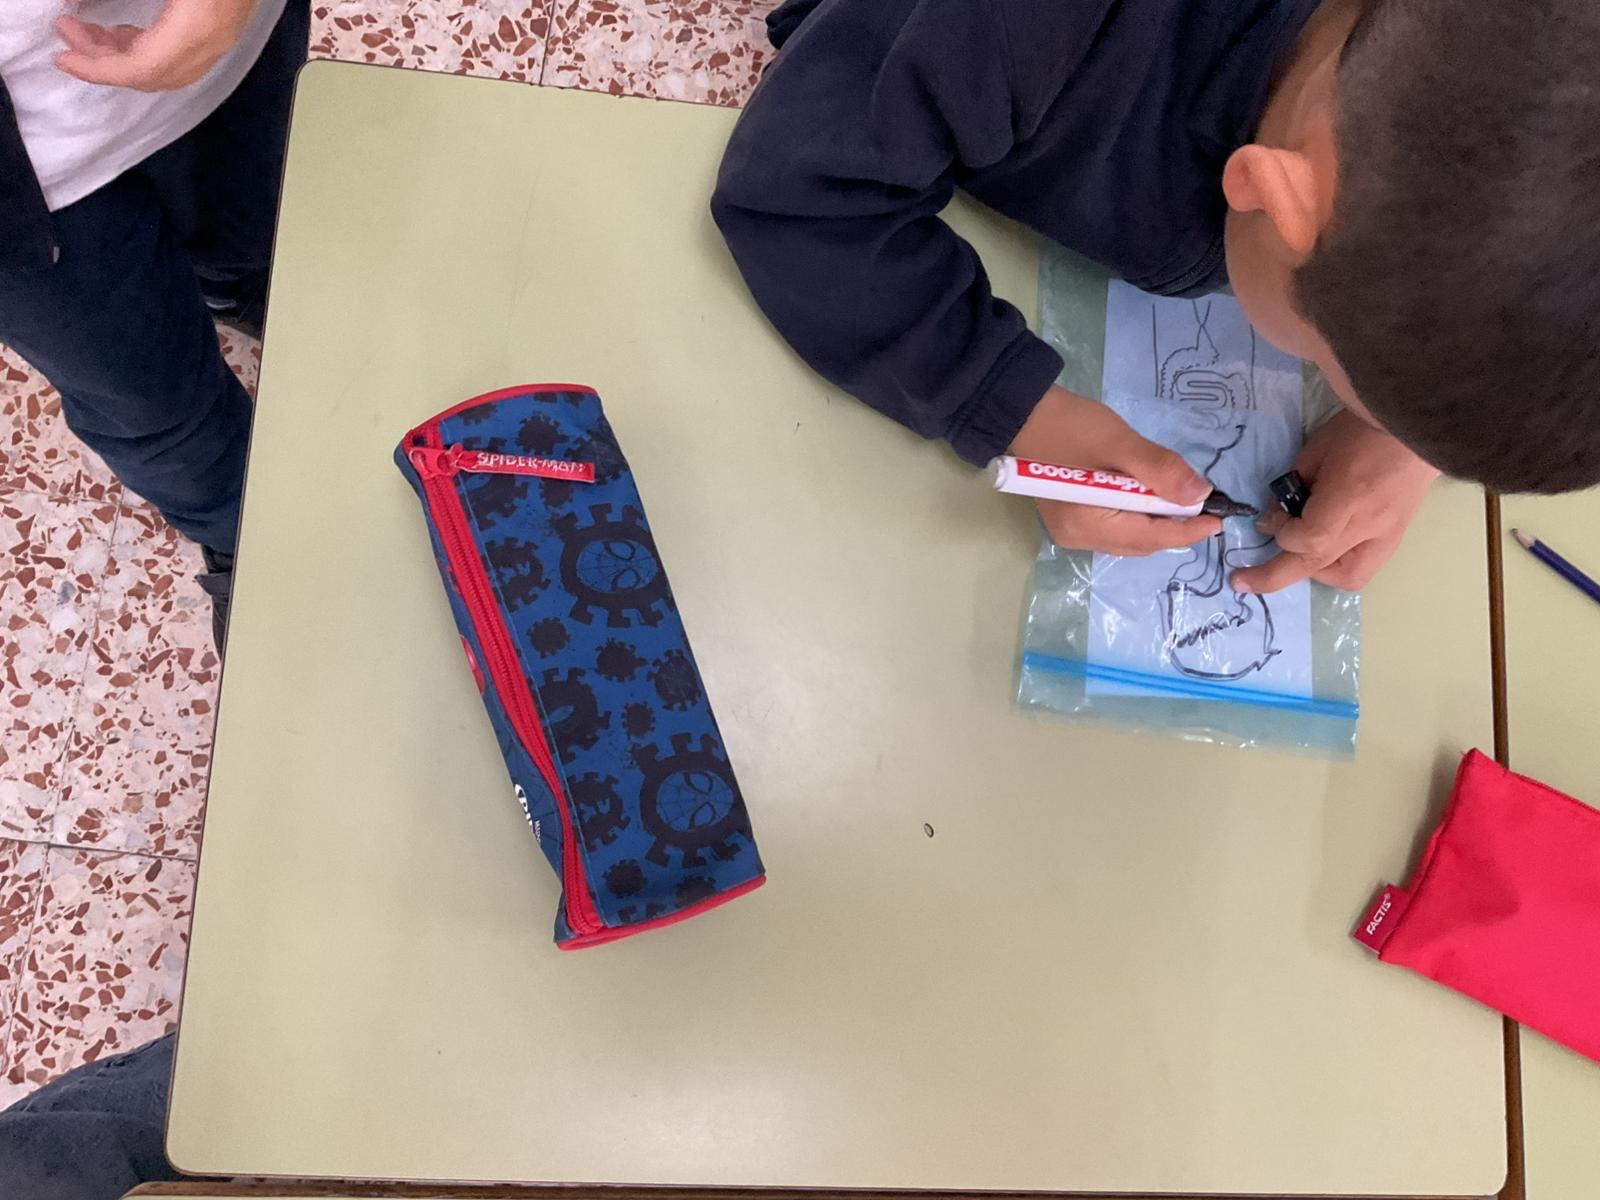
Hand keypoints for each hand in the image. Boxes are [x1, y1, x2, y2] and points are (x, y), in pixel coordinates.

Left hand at [56, 0, 259, 90]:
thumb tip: (73, 1)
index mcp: (197, 25)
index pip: (143, 68)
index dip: (99, 69)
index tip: (64, 57)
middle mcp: (212, 41)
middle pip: (155, 77)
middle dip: (106, 63)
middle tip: (68, 34)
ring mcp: (221, 38)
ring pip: (168, 72)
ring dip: (124, 59)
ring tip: (89, 32)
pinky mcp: (222, 29)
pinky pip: (180, 58)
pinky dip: (146, 53)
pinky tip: (125, 31)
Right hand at [1009, 385, 1222, 555]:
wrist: (1024, 412)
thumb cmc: (1071, 425)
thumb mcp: (1120, 442)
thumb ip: (1161, 470)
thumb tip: (1200, 495)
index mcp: (1088, 523)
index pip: (1150, 538)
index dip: (1188, 530)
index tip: (1219, 518)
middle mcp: (1079, 538)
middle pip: (1141, 544)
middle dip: (1174, 527)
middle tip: (1200, 501)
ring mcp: (1072, 532)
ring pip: (1130, 540)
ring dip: (1157, 523)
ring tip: (1176, 497)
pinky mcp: (1071, 521)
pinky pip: (1115, 531)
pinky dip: (1138, 519)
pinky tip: (1147, 497)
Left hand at [1232, 409, 1438, 593]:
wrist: (1415, 424)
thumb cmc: (1361, 431)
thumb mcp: (1315, 452)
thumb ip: (1292, 488)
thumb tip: (1276, 518)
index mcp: (1349, 497)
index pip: (1307, 538)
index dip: (1281, 533)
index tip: (1269, 518)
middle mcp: (1369, 524)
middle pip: (1317, 564)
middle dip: (1272, 576)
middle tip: (1242, 581)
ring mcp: (1388, 535)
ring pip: (1347, 578)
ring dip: (1315, 572)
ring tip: (1299, 554)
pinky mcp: (1397, 537)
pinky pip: (1365, 569)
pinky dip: (1339, 568)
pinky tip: (1326, 553)